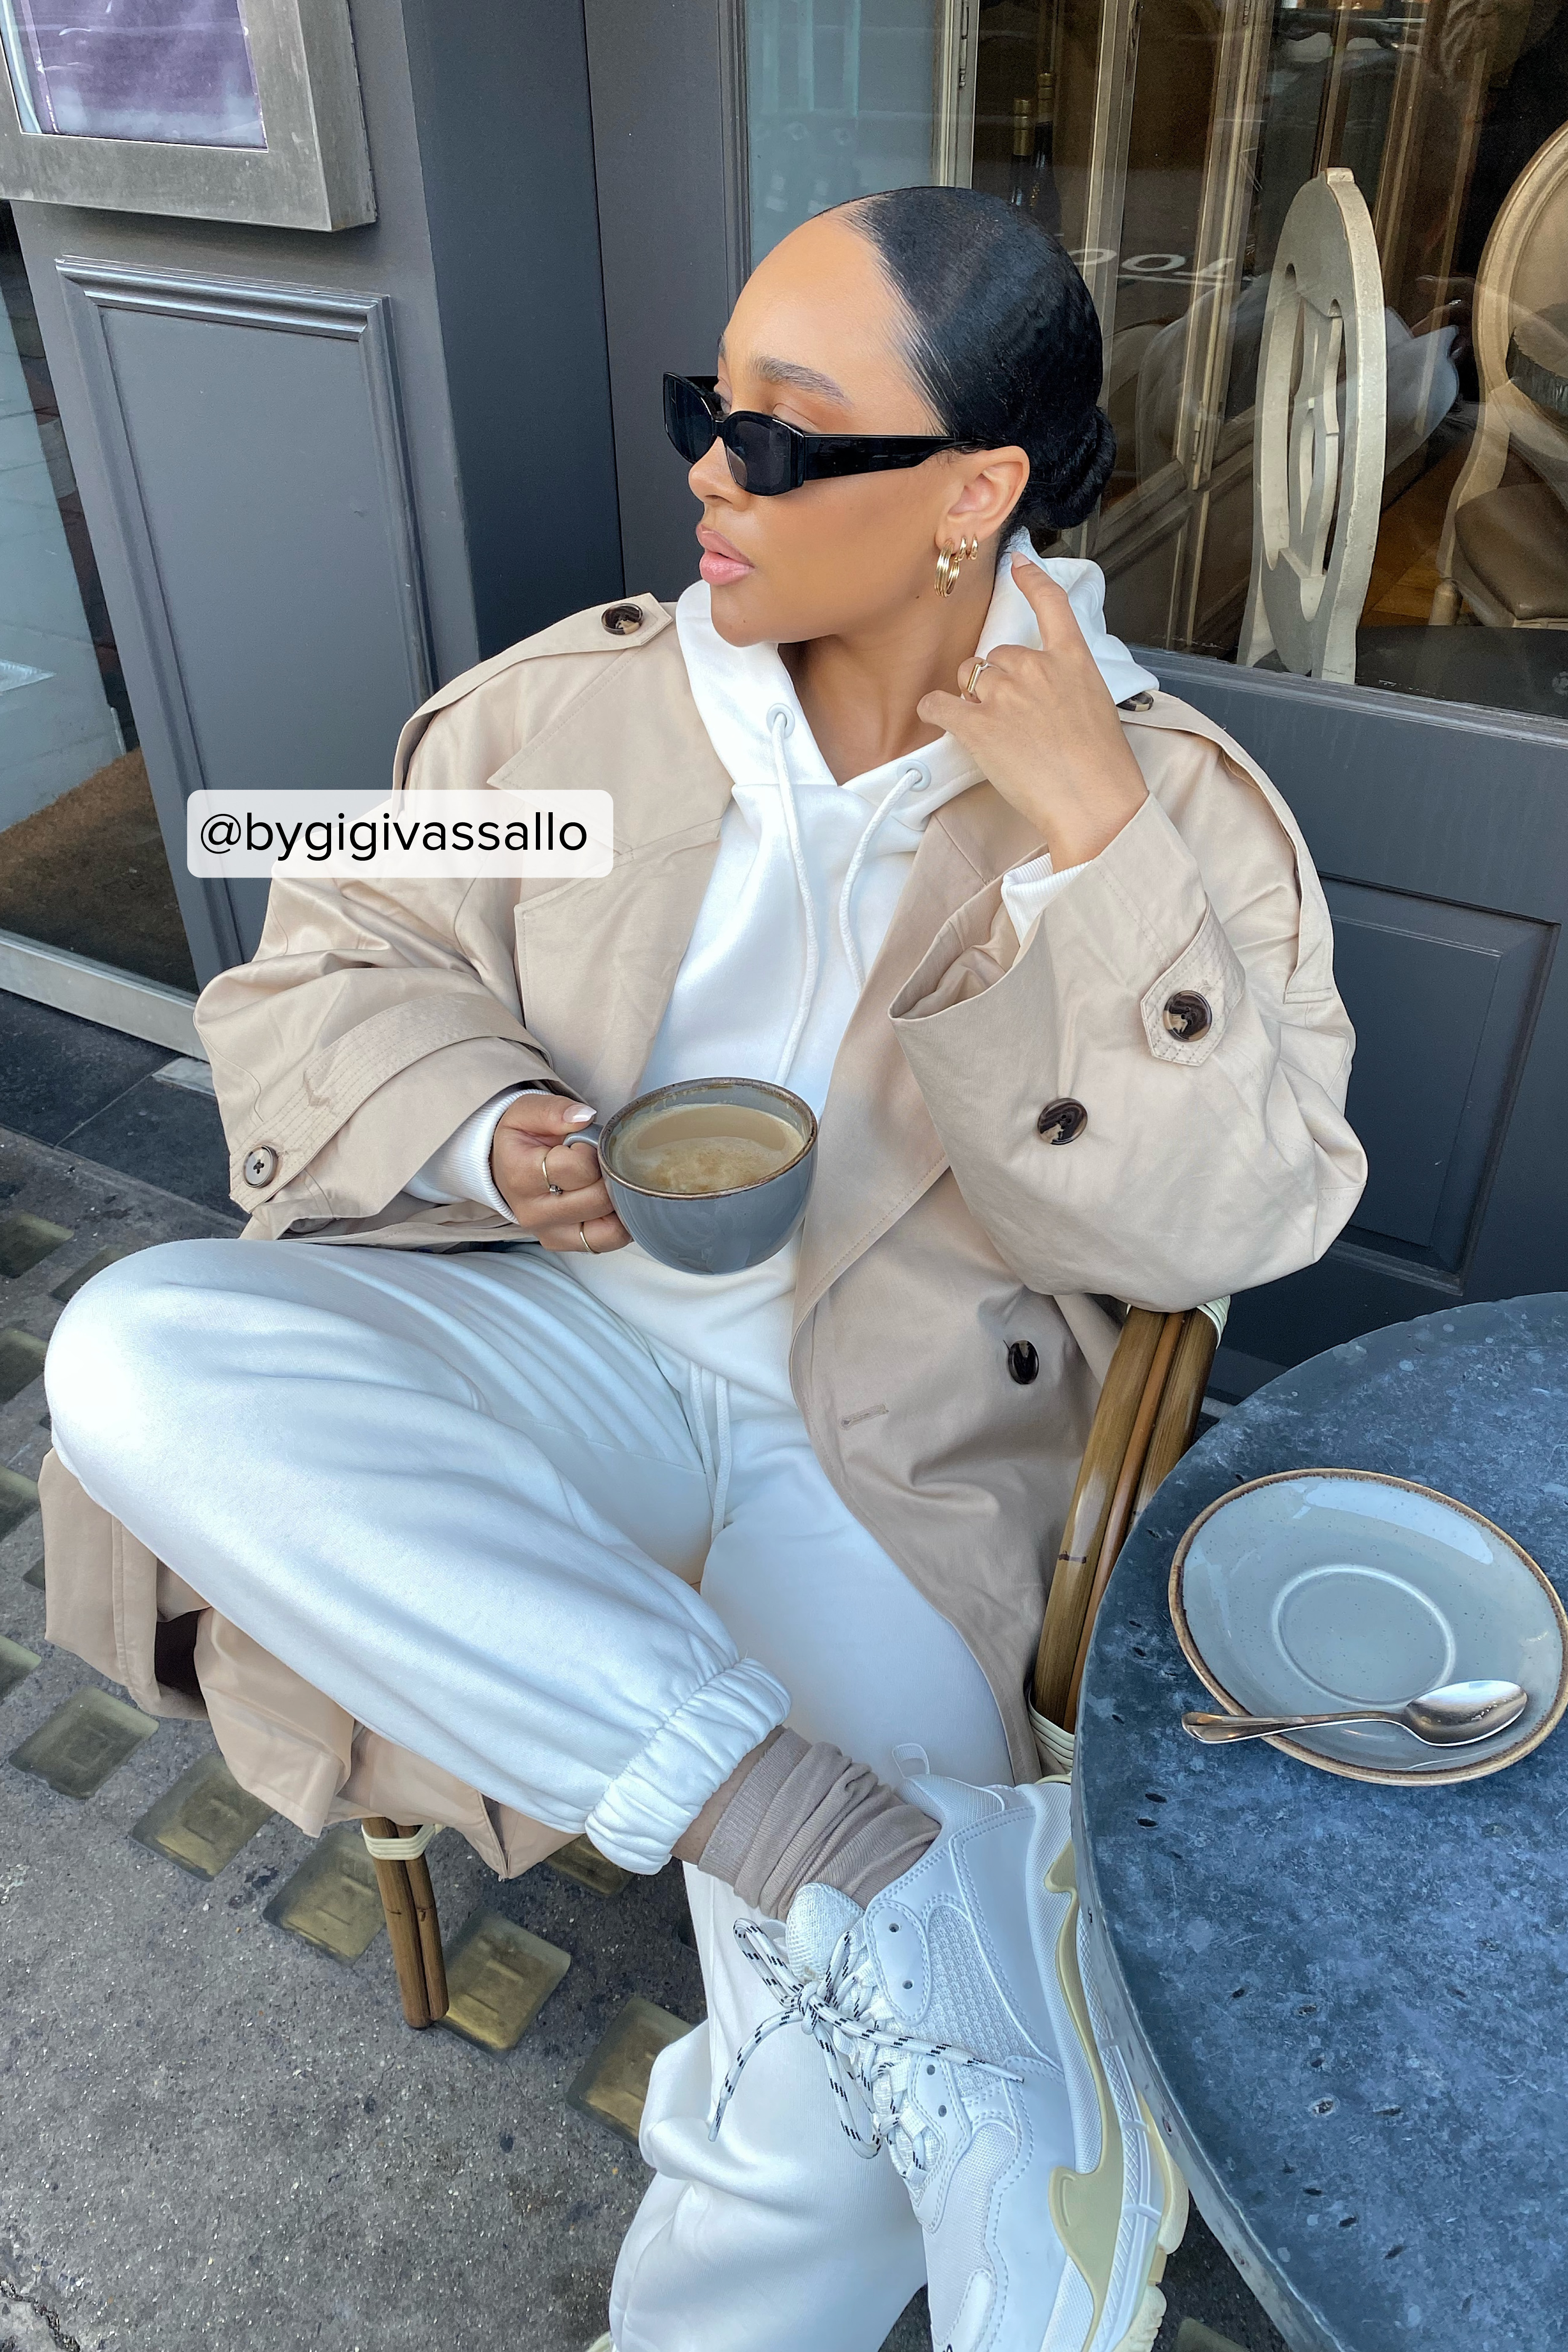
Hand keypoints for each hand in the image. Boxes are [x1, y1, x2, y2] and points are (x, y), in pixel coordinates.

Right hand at [490, 1093, 629, 1252]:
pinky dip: (619, 1222)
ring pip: (608, 1227)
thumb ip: (554, 1110)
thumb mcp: (527, 1111)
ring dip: (617, 1200)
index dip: (591, 1150)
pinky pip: (608, 1241)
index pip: (579, 1168)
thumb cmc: (521, 1139)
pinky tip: (610, 1201)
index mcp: (521, 1175)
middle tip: (596, 1161)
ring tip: (603, 1180)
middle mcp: (532, 1211)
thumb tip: (584, 1117)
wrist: (504, 1166)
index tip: (583, 1144)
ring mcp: (548, 1232)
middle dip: (607, 1174)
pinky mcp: (563, 1244)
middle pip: (597, 1198)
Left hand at [917, 556, 1147, 871]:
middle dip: (998, 680)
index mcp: (1071, 658)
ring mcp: (1003, 694)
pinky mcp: (976, 725)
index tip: (1018, 563)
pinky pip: (938, 705)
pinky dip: (934, 709)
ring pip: (970, 677)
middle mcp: (1034, 666)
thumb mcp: (1096, 704)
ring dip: (973, 696)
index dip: (1031, 579)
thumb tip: (1045, 687)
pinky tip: (938, 716)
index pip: (1051, 603)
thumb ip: (1067, 682)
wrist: (1092, 800)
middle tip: (1014, 718)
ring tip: (994, 731)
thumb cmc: (1101, 764)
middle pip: (998, 655)